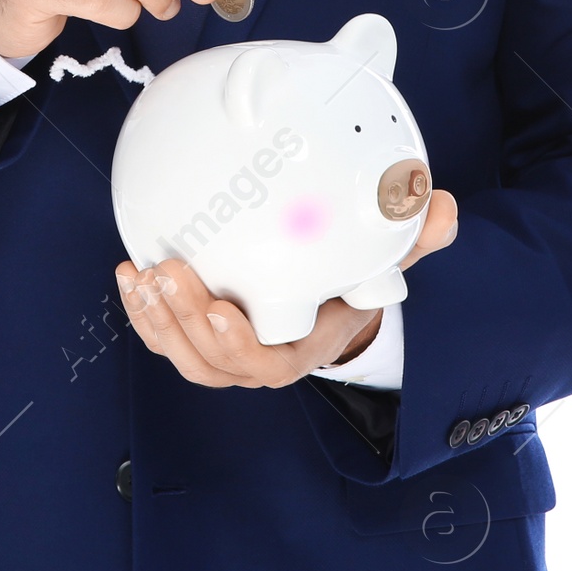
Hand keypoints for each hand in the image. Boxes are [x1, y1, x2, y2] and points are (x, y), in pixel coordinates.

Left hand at [116, 187, 458, 388]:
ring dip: (156, 317)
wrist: (331, 302)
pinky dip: (143, 311)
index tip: (219, 311)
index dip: (238, 344)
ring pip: (180, 353)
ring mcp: (224, 351)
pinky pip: (163, 335)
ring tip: (143, 275)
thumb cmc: (353, 281)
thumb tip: (441, 207)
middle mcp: (258, 360)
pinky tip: (130, 274)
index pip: (265, 362)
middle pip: (210, 361)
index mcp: (299, 348)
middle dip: (182, 322)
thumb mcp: (387, 259)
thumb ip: (413, 237)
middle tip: (169, 272)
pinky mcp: (197, 333)